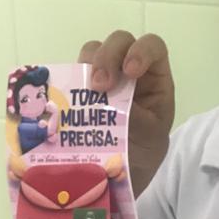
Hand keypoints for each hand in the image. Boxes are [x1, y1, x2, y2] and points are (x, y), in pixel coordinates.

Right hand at [78, 30, 174, 196]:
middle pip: (119, 42)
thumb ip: (137, 117)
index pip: (152, 47)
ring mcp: (103, 78)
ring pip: (92, 52)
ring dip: (87, 64)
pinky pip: (71, 75)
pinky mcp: (79, 91)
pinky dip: (67, 80)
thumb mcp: (150, 139)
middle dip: (108, 56)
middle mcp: (128, 72)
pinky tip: (64, 97)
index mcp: (153, 79)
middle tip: (99, 85)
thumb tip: (112, 103)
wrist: (122, 176)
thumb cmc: (144, 153)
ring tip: (84, 91)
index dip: (141, 51)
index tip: (130, 71)